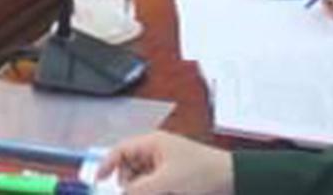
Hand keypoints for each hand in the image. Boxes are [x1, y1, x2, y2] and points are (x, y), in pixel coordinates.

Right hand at [98, 131, 233, 194]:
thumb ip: (139, 189)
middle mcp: (157, 153)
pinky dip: (154, 191)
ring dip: (144, 190)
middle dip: (129, 184)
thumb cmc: (205, 173)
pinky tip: (166, 192)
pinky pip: (154, 187)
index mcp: (153, 143)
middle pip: (129, 169)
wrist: (234, 181)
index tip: (98, 180)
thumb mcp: (167, 182)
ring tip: (162, 191)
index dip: (107, 164)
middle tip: (138, 193)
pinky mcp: (174, 180)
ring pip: (141, 181)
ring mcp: (165, 167)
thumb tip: (120, 193)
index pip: (120, 150)